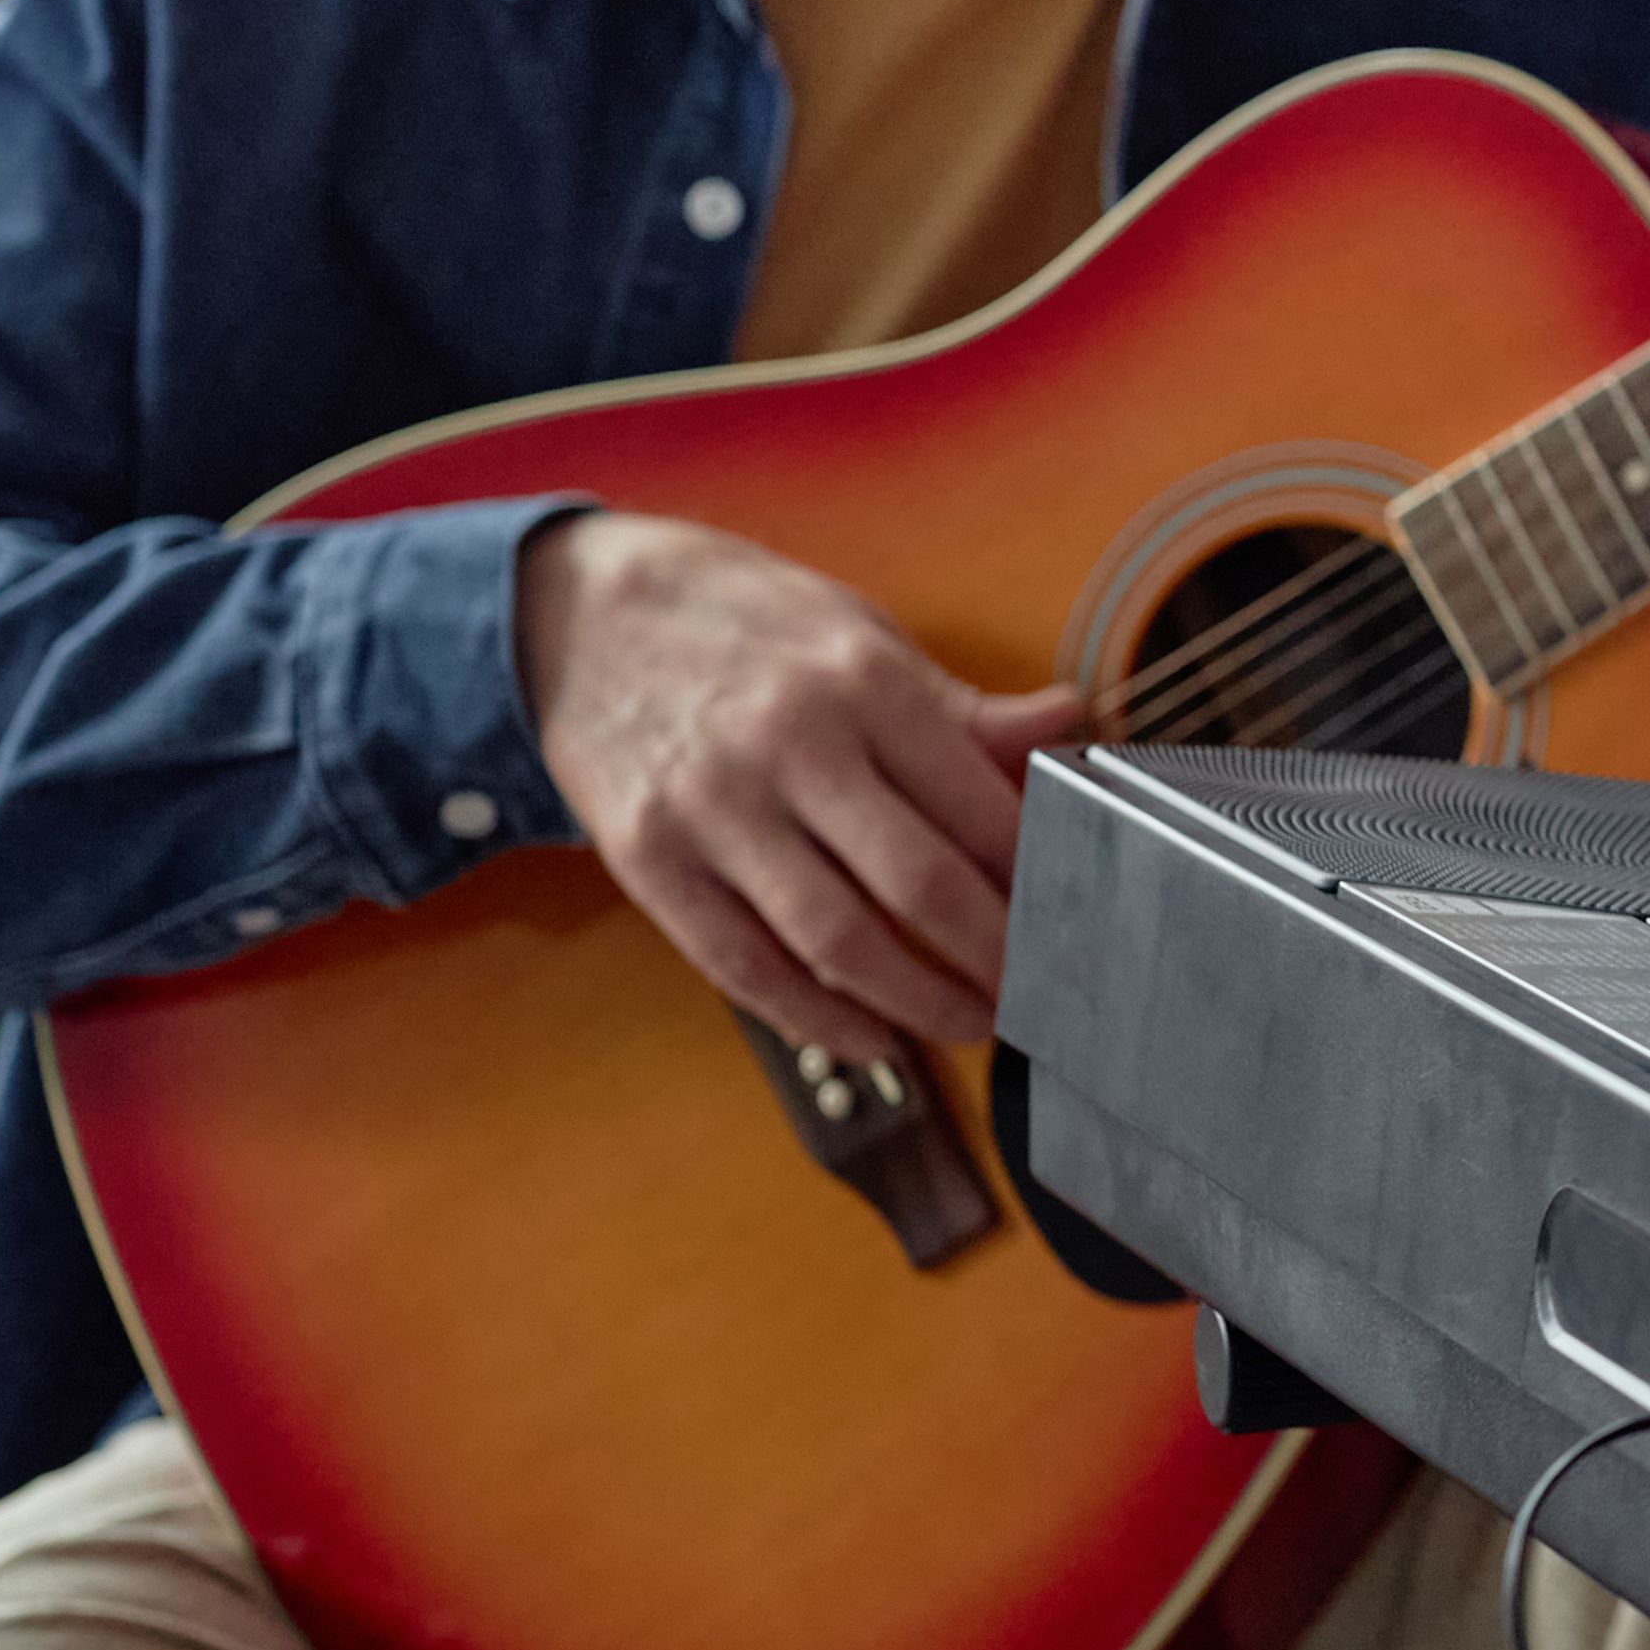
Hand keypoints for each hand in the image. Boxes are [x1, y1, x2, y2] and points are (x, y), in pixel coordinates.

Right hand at [513, 510, 1080, 1065]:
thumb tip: (1068, 725)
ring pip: (834, 940)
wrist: (575, 613)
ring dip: (917, 1002)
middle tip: (1043, 993)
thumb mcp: (860, 635)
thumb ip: (963, 708)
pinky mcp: (647, 861)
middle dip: (995, 958)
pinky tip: (870, 1036)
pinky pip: (742, 966)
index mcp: (863, 684)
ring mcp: (711, 810)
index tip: (1073, 918)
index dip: (1037, 879)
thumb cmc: (743, 624)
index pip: (978, 807)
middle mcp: (789, 747)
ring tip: (971, 1022)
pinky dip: (815, 1018)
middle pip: (919, 884)